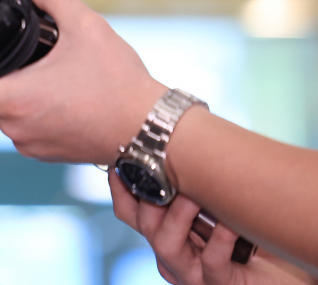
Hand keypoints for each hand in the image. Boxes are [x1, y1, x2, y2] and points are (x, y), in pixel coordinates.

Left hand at [0, 0, 167, 163]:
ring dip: (6, 92)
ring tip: (25, 68)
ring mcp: (32, 144)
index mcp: (16, 100)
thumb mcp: (86, 27)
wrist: (152, 131)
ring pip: (1, 115)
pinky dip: (26, 108)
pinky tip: (45, 89)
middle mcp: (17, 127)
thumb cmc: (121, 87)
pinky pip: (23, 127)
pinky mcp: (48, 152)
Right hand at [110, 173, 314, 284]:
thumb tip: (183, 138)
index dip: (120, 186)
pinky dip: (218, 240)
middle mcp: (173, 254)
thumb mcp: (219, 201)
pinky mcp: (219, 284)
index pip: (129, 211)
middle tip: (166, 171)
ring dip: (177, 216)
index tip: (121, 159)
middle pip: (142, 225)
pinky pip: (210, 263)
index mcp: (167, 232)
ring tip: (193, 195)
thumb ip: (198, 183)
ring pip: (165, 245)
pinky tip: (230, 224)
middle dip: (150, 196)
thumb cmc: (252, 230)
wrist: (288, 267)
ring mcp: (193, 273)